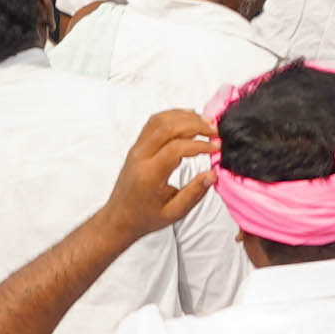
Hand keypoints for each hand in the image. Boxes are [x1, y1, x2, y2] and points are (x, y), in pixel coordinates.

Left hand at [105, 109, 224, 231]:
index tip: (215, 148)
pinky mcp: (137, 146)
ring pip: (159, 120)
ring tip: (205, 123)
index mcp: (149, 175)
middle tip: (214, 131)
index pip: (176, 148)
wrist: (119, 217)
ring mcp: (137, 149)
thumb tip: (212, 174)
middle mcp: (140, 157)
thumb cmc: (144, 217)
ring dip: (184, 117)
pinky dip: (172, 116)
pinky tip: (187, 119)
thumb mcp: (174, 213)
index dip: (199, 144)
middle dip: (195, 124)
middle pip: (167, 127)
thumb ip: (194, 193)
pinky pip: (153, 123)